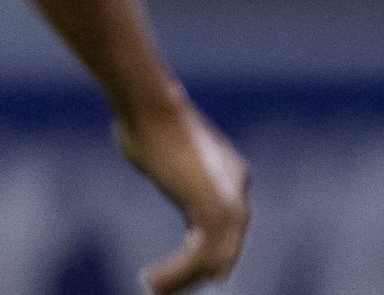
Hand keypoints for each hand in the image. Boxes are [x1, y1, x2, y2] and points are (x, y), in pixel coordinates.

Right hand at [114, 95, 249, 292]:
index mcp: (230, 176)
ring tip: (152, 289)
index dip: (201, 256)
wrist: (149, 107)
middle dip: (195, 276)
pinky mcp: (216, 209)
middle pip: (225, 251)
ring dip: (182, 280)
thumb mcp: (164, 153)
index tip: (174, 274)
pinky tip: (149, 280)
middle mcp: (238, 189)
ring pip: (215, 260)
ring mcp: (231, 200)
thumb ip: (173, 171)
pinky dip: (175, 274)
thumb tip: (152, 161)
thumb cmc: (146, 122)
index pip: (225, 230)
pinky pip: (199, 257)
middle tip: (162, 291)